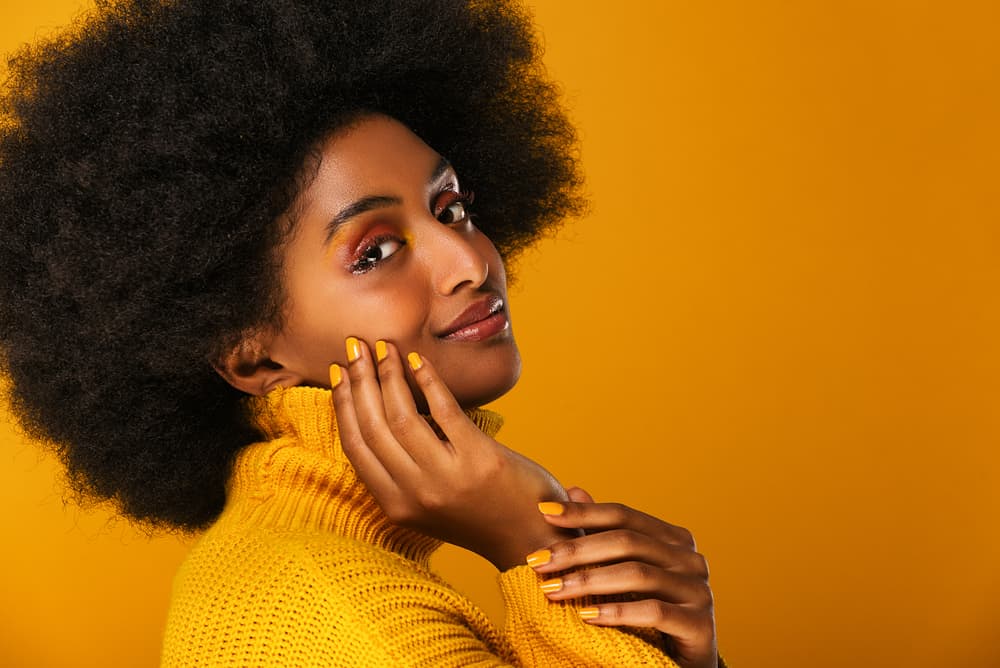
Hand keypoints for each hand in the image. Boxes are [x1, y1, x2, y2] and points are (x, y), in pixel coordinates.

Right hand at [330, 337, 573, 570]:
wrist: (530, 537)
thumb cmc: (480, 512)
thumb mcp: (427, 501)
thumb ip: (402, 468)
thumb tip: (379, 410)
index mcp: (396, 505)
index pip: (355, 446)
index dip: (342, 404)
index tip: (338, 372)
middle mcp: (415, 494)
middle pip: (373, 427)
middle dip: (359, 380)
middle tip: (355, 347)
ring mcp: (447, 478)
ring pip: (401, 416)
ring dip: (388, 374)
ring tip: (384, 347)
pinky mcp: (479, 460)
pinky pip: (443, 410)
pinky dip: (428, 379)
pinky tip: (418, 359)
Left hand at [527, 488, 717, 667]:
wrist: (684, 664)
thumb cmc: (650, 612)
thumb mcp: (624, 571)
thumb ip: (604, 533)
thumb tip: (575, 489)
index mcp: (674, 538)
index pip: (623, 515)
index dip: (583, 512)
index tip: (543, 511)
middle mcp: (690, 558)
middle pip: (627, 542)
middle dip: (576, 549)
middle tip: (537, 561)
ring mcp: (698, 590)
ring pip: (637, 574)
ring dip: (588, 581)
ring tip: (551, 590)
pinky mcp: (699, 623)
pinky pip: (653, 611)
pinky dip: (617, 611)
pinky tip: (586, 615)